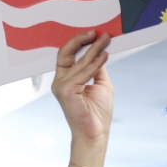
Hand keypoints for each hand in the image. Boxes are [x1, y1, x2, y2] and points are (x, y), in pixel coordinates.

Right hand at [51, 32, 113, 146]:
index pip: (66, 55)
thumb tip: (101, 50)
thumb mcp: (100, 84)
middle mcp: (59, 81)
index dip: (78, 43)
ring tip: (106, 40)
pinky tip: (105, 55)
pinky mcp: (66, 91)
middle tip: (98, 32)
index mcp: (65, 79)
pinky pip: (83, 73)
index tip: (94, 34)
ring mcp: (61, 86)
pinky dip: (95, 63)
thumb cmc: (97, 113)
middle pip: (66, 53)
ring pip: (78, 62)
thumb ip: (97, 68)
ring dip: (94, 49)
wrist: (96, 134)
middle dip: (82, 40)